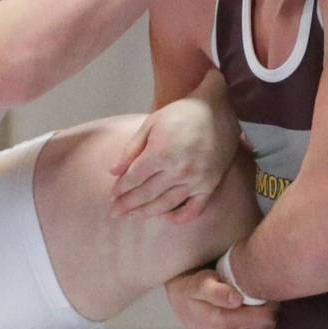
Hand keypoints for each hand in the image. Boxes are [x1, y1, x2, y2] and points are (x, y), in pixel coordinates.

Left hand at [110, 98, 238, 222]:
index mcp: (161, 153)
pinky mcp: (210, 184)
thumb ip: (131, 149)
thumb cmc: (180, 114)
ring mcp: (196, 179)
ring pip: (166, 204)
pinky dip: (181, 217)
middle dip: (128, 205)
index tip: (112, 197)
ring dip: (147, 213)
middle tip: (115, 213)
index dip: (120, 189)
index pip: (134, 179)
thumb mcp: (150, 124)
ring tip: (133, 217)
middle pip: (146, 194)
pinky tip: (168, 218)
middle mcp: (178, 170)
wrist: (216, 110)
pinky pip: (195, 208)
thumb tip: (113, 172)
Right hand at [166, 269, 275, 328]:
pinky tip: (258, 320)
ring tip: (254, 305)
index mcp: (222, 322)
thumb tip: (235, 299)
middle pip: (273, 323)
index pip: (267, 315)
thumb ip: (216, 291)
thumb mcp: (200, 284)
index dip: (271, 298)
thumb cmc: (197, 290)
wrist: (188, 310)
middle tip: (258, 293)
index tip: (262, 286)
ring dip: (271, 318)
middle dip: (272, 307)